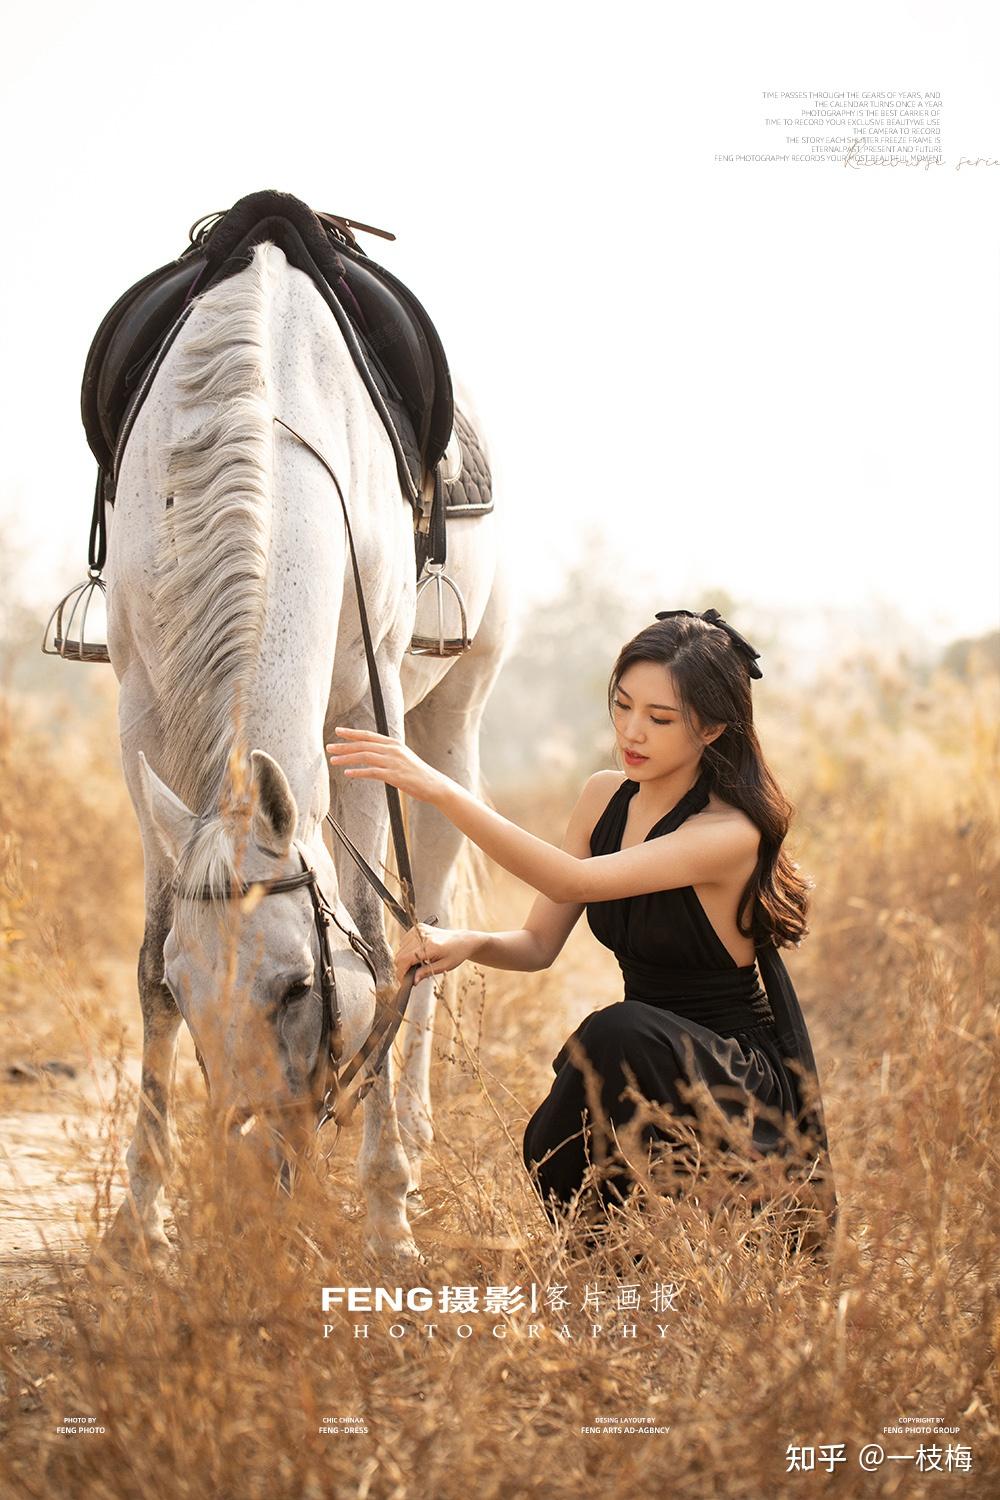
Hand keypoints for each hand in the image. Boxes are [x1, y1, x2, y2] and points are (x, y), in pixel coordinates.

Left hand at [326, 727, 446, 802]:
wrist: (434, 784)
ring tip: (333, 761)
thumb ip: (388, 753)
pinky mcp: (394, 775)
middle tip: (329, 747)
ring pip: (364, 756)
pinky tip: (348, 773)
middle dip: (344, 745)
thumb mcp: (403, 757)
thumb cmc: (417, 773)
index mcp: (394, 744)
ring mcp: (393, 762)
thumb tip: (372, 752)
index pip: (368, 736)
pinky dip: (358, 772)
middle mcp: (392, 750)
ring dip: (347, 758)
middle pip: (363, 744)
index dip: (352, 733)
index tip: (338, 731)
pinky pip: (372, 772)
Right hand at [394, 923, 482, 984]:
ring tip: (419, 963)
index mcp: (430, 945)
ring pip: (400, 948)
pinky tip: (418, 954)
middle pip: (400, 955)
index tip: (403, 981)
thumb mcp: (443, 966)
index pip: (405, 959)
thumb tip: (412, 981)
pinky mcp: (418, 927)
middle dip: (403, 967)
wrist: (462, 940)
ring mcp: (419, 929)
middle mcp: (422, 935)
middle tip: (412, 975)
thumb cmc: (455, 954)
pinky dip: (407, 950)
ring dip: (405, 959)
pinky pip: (404, 941)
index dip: (401, 972)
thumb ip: (426, 972)